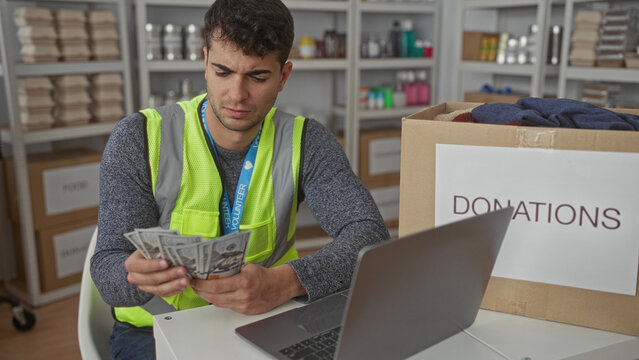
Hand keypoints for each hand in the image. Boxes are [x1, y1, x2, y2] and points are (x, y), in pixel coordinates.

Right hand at [124, 250, 188, 297]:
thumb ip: (158, 246)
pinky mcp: (153, 291)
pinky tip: (183, 286)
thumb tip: (171, 245)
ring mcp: (144, 286)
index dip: (153, 265)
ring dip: (174, 285)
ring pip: (158, 289)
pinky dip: (174, 290)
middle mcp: (135, 277)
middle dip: (169, 274)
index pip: (140, 266)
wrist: (149, 259)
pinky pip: (164, 294)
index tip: (166, 262)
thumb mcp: (152, 245)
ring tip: (186, 280)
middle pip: (151, 279)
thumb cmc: (152, 250)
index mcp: (132, 264)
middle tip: (183, 270)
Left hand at [190, 263, 305, 314]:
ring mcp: (243, 305)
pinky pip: (226, 306)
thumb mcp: (247, 267)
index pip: (216, 285)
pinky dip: (218, 300)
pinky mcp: (244, 311)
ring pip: (218, 303)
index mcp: (243, 281)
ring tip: (201, 289)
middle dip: (201, 290)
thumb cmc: (264, 275)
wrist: (279, 287)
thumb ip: (232, 269)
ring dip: (207, 296)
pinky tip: (213, 295)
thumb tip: (213, 267)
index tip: (194, 280)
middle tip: (193, 285)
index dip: (202, 284)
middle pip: (214, 296)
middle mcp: (243, 295)